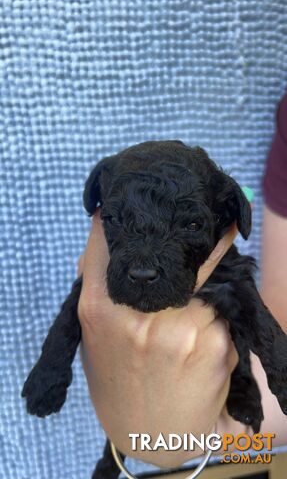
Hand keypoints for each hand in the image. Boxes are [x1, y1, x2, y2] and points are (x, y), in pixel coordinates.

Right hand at [78, 211, 237, 467]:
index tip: (148, 202)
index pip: (109, 242)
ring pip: (201, 284)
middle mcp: (138, 315)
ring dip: (200, 295)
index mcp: (100, 308)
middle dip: (185, 245)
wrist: (150, 435)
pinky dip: (215, 321)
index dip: (127, 218)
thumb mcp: (95, 334)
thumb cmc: (119, 380)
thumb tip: (105, 235)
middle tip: (201, 233)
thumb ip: (99, 286)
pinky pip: (220, 312)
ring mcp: (178, 328)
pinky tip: (201, 347)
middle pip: (169, 253)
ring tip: (185, 327)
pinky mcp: (212, 344)